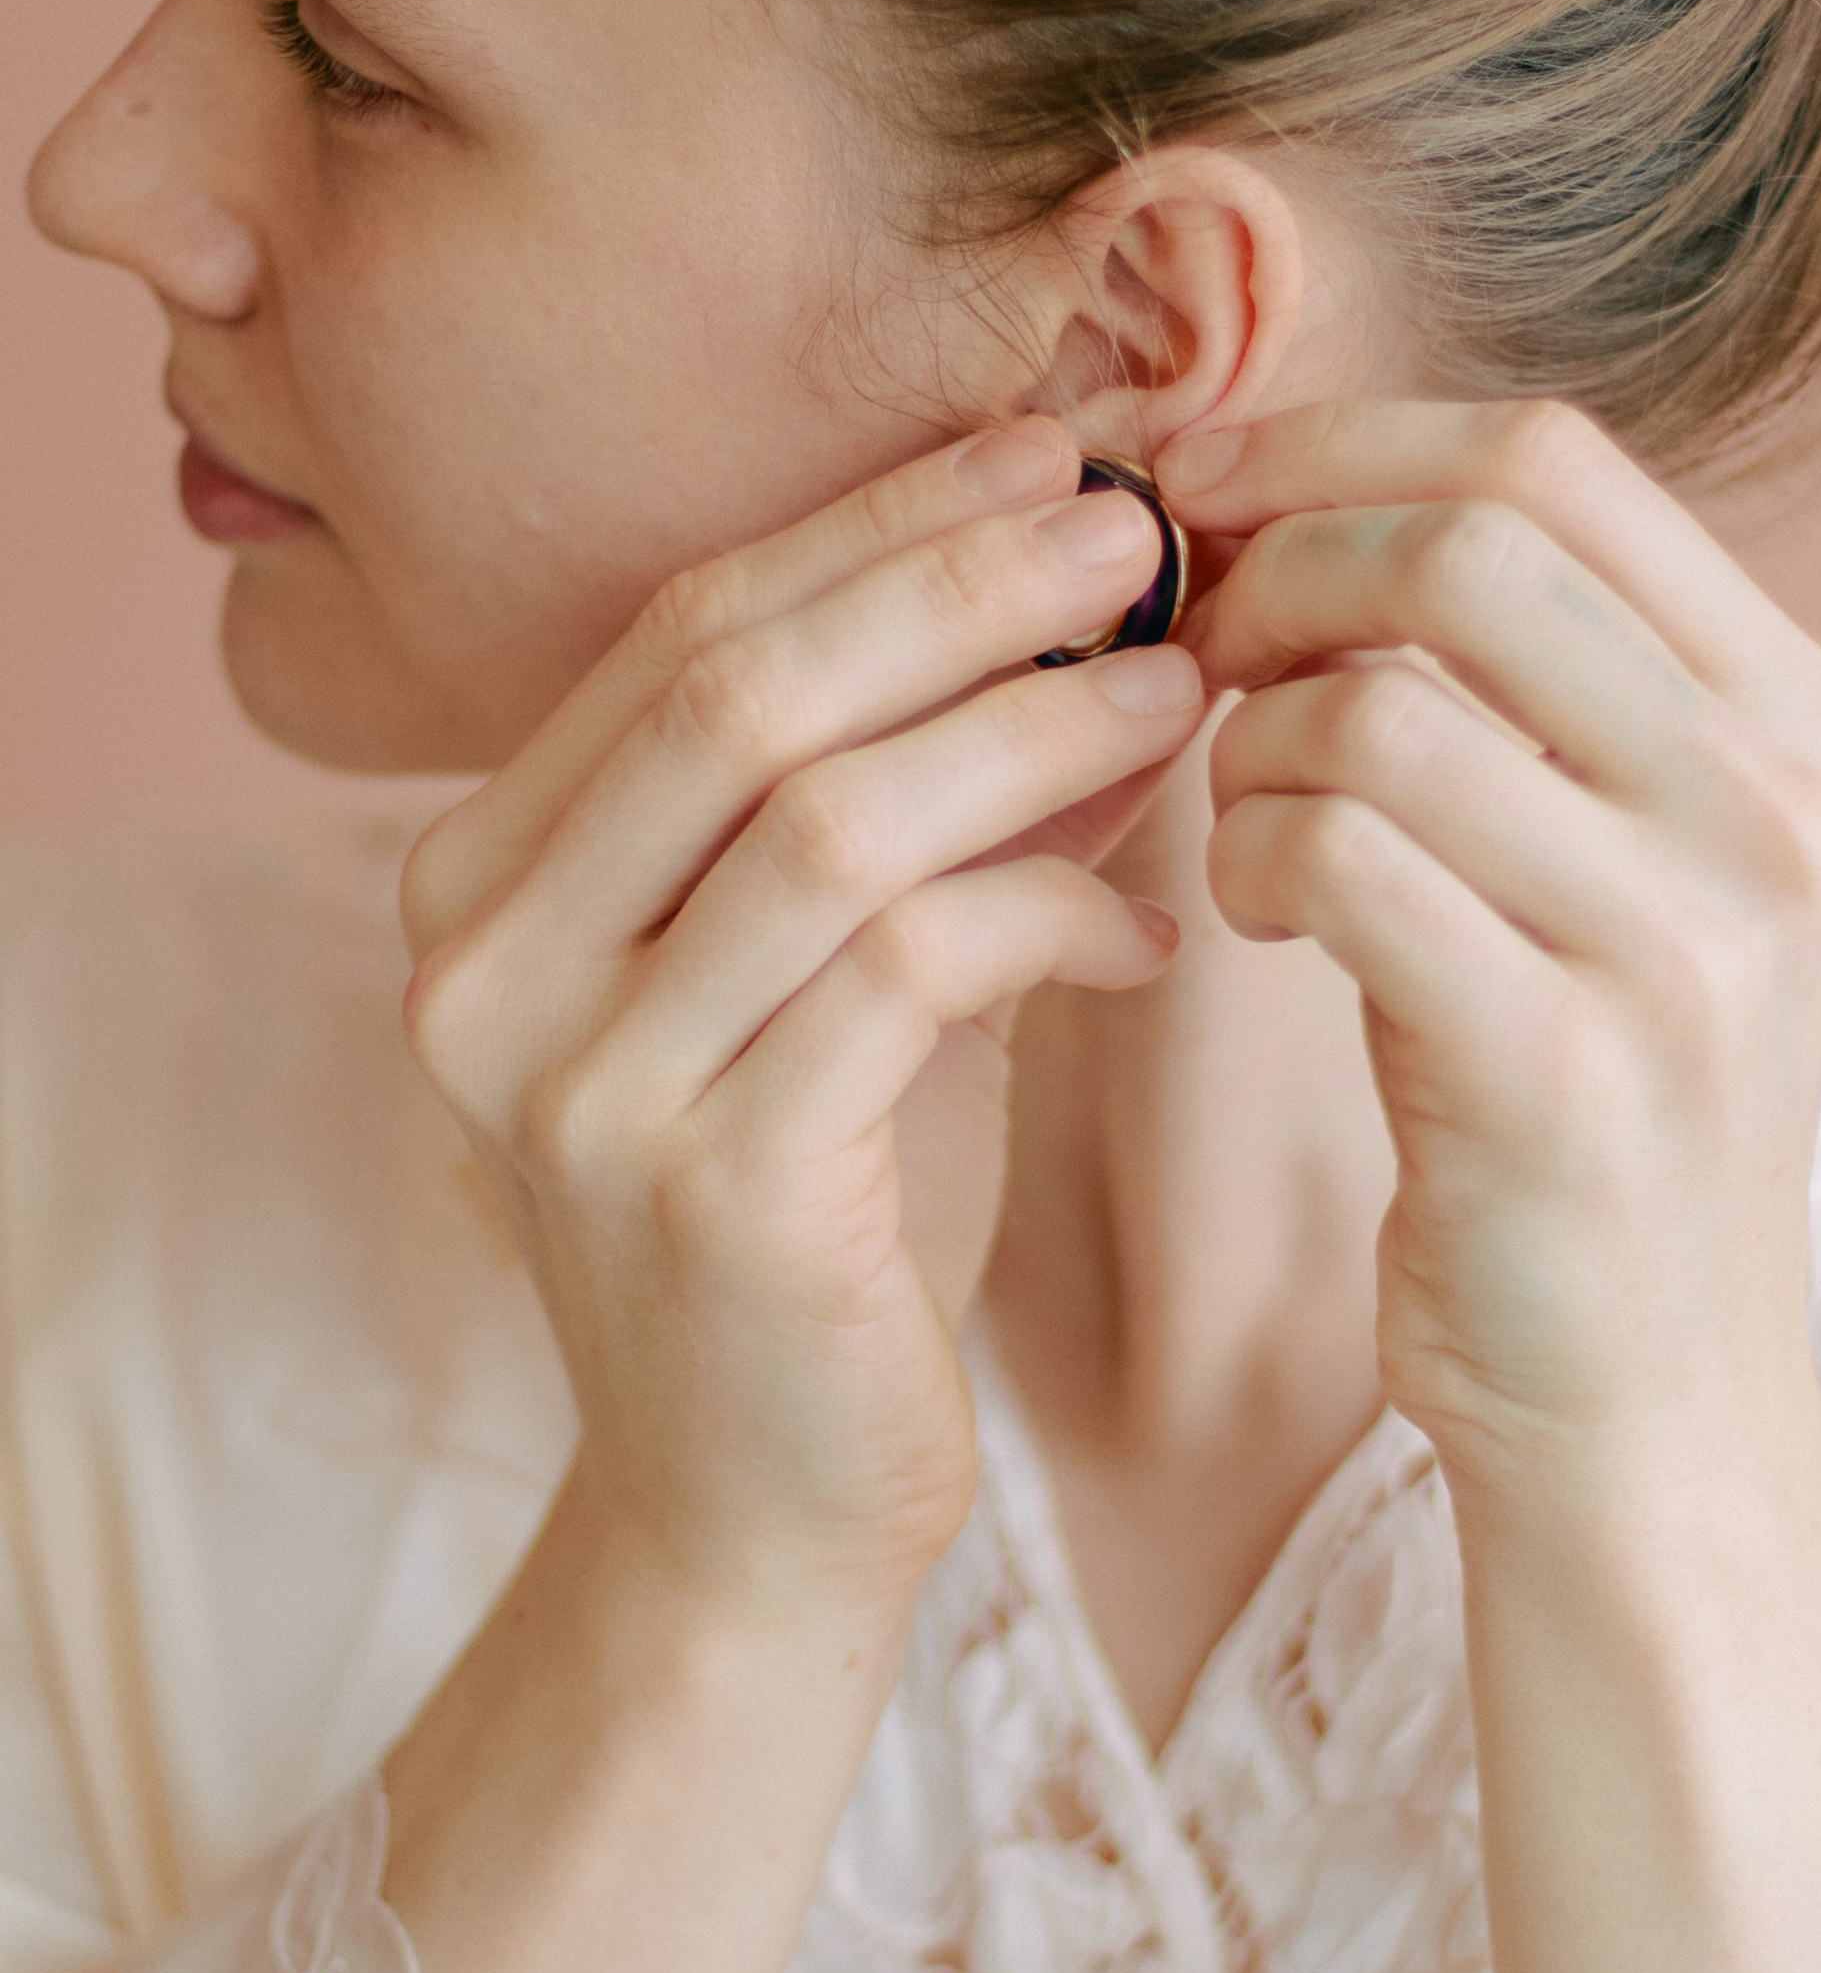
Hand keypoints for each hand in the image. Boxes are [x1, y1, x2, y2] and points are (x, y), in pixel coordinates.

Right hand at [399, 417, 1204, 1626]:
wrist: (753, 1516)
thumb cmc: (813, 1232)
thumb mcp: (833, 993)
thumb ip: (904, 818)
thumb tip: (1091, 620)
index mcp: (480, 889)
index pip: (677, 638)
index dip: (871, 530)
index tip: (1047, 457)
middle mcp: (483, 971)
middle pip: (734, 694)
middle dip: (953, 588)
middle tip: (1140, 527)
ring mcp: (578, 1085)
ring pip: (824, 821)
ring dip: (1031, 736)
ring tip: (1188, 691)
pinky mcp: (711, 1190)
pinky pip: (907, 975)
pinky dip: (1050, 917)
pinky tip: (1153, 929)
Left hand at [1167, 403, 1820, 1972]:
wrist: (1647, 1412)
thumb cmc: (1593, 1122)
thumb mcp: (1627, 871)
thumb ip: (1525, 683)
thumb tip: (1300, 492)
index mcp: (1803, 719)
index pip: (1555, 456)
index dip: (1342, 442)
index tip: (1212, 498)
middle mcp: (1778, 806)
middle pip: (1470, 535)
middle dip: (1274, 564)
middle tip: (1188, 647)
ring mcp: (1688, 939)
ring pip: (1377, 698)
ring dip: (1245, 742)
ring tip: (1239, 826)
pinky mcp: (1564, 1069)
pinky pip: (1330, 854)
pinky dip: (1242, 860)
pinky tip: (1248, 921)